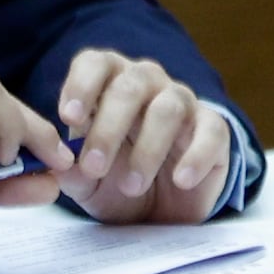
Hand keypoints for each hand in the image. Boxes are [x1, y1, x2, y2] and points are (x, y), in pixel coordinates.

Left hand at [52, 49, 236, 224]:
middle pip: (130, 87)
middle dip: (108, 128)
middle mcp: (148, 83)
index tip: (70, 118)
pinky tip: (181, 181)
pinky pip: (211, 132)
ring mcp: (184, 103)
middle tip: (95, 167)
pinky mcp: (215, 129)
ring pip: (167, 108)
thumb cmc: (116, 182)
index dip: (81, 85)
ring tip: (132, 186)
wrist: (163, 210)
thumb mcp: (86, 183)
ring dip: (147, 148)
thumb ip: (70, 172)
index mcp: (109, 84)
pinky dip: (195, 157)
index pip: (95, 63)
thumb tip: (59, 163)